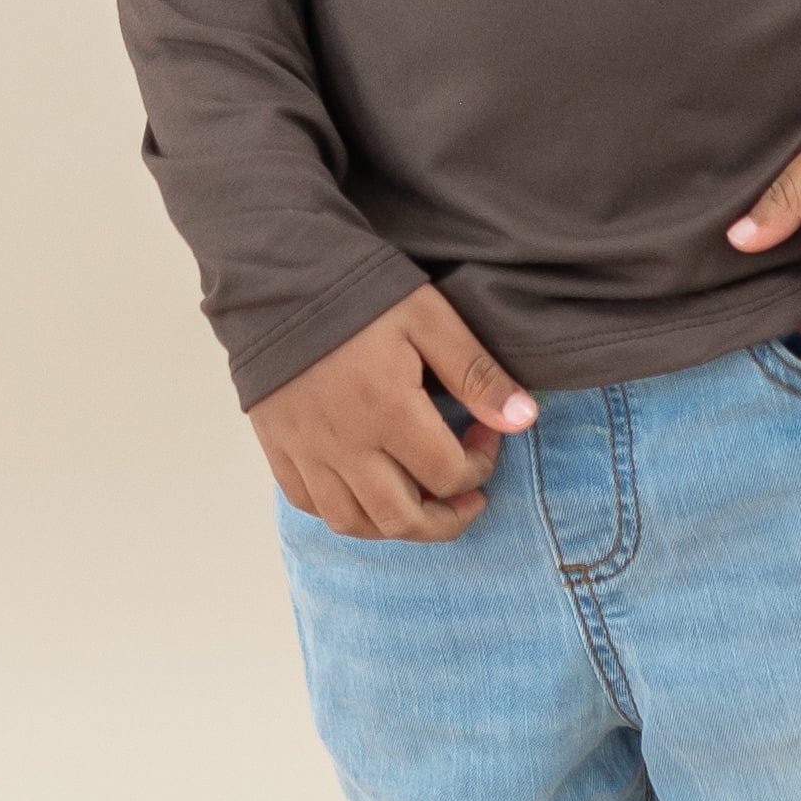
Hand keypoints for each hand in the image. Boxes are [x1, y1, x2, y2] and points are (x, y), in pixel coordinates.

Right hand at [253, 285, 539, 540]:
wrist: (280, 275)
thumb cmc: (361, 292)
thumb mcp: (430, 317)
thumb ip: (476, 373)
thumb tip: (523, 420)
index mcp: (388, 412)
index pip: (447, 474)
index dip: (481, 465)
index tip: (486, 436)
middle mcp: (344, 445)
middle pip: (400, 518)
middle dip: (447, 521)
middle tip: (469, 499)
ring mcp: (305, 451)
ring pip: (352, 523)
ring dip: (396, 526)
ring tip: (423, 504)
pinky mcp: (277, 446)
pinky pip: (309, 504)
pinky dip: (343, 512)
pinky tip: (366, 492)